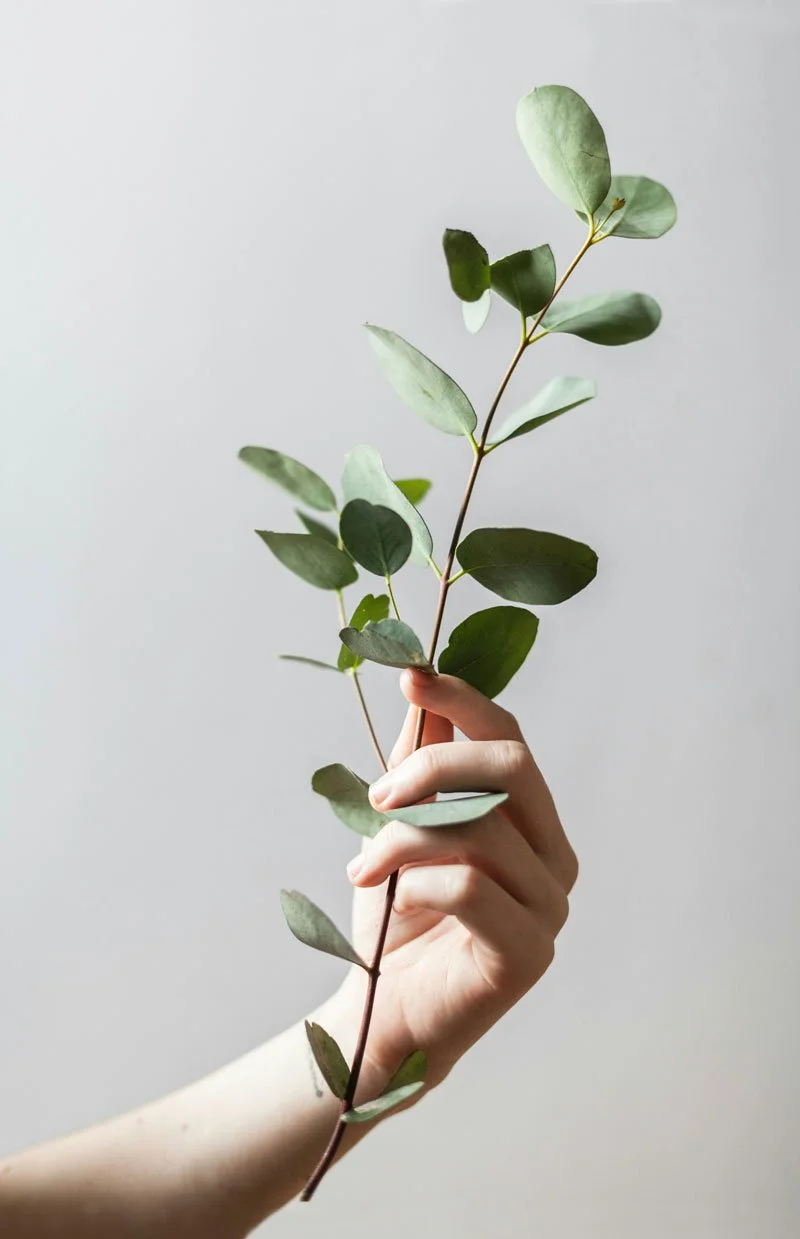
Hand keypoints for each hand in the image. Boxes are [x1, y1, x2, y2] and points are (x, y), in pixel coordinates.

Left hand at [332, 668, 578, 1094]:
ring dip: (403, 838)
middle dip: (434, 765)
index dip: (463, 700)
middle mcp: (556, 857)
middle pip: (511, 768)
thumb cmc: (396, 918)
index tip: (410, 676)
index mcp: (532, 822)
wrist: (381, 1013)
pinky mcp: (529, 954)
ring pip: (481, 829)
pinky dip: (415, 884)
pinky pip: (470, 887)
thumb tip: (420, 682)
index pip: (510, 738)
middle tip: (377, 795)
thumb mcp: (401, 826)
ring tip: (363, 866)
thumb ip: (420, 762)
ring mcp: (551, 907)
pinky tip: (392, 903)